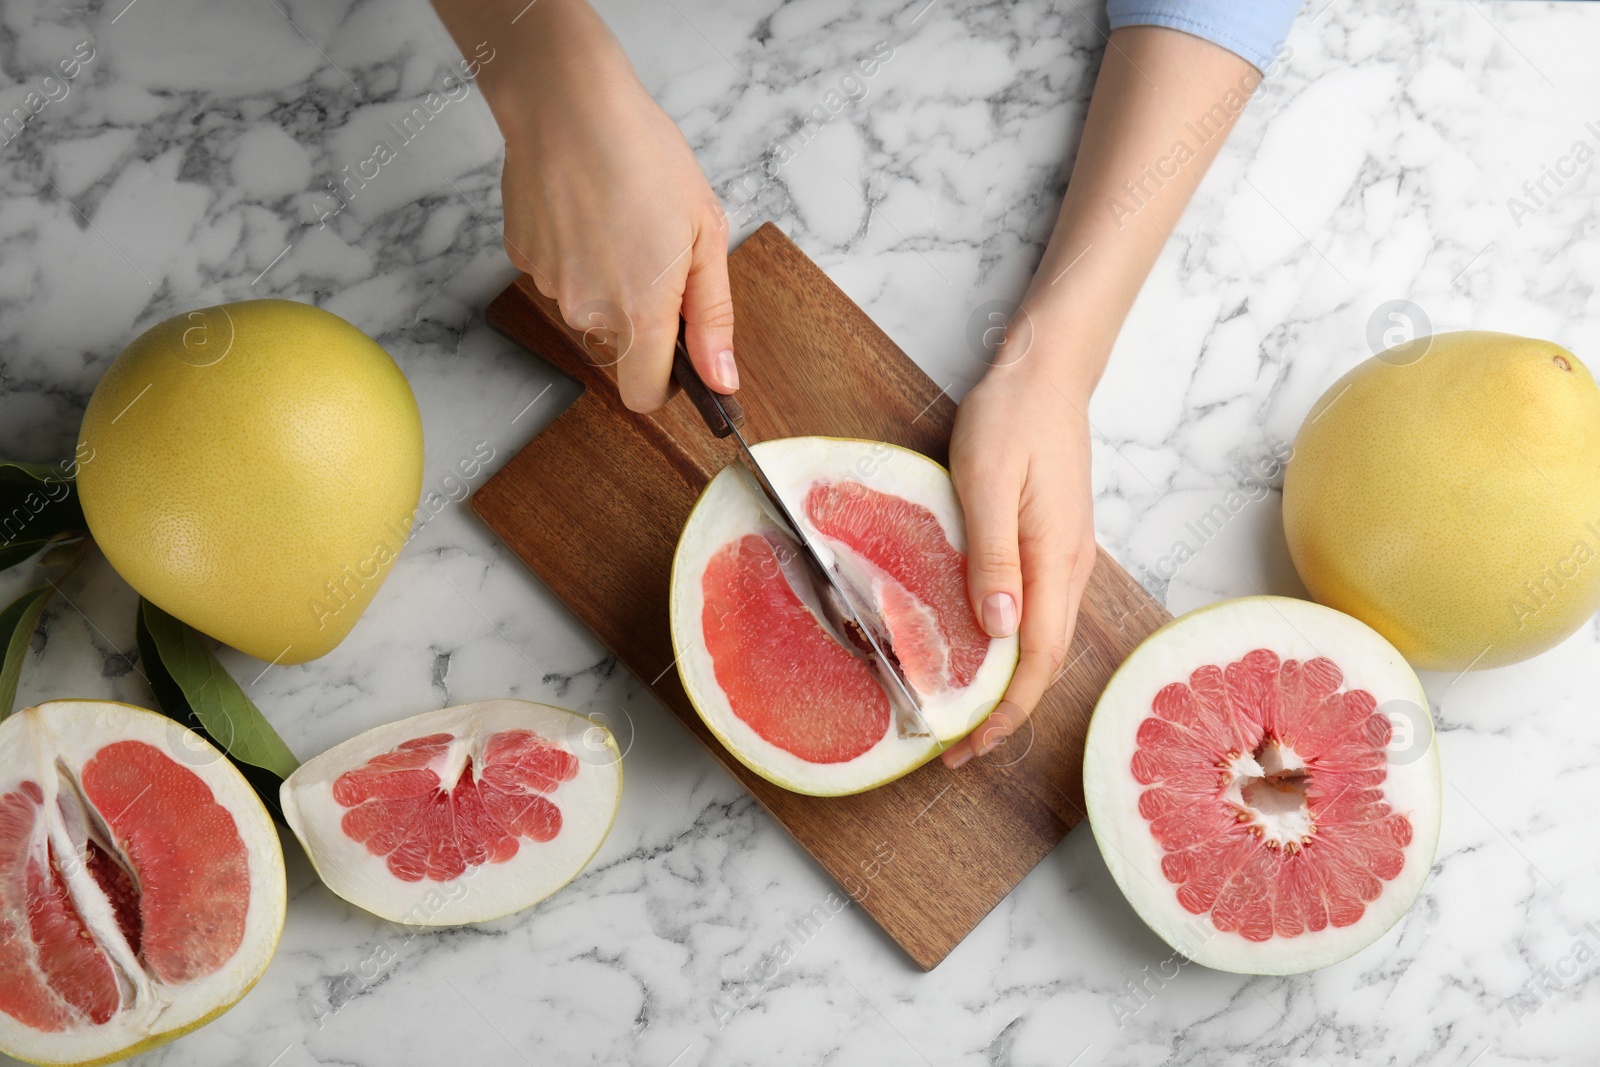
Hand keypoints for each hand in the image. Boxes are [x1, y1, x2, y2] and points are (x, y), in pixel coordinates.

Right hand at [479, 13, 735, 410]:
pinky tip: (588, 209)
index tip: (679, 352)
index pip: (644, 396)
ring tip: (621, 217)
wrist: (570, 102)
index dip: (666, 382)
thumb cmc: (645, 157)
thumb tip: (721, 380)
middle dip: (641, 312)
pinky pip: (560, 273)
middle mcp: (586, 310)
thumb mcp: (706, 236)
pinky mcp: (522, 256)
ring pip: (588, 305)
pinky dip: (577, 252)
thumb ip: (712, 317)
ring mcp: (548, 285)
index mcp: (639, 313)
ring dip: (608, 278)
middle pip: (619, 343)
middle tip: (658, 247)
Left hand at [940, 328, 1096, 768]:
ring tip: (959, 708)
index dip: (1005, 713)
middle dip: (1003, 711)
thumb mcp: (988, 483)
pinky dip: (1006, 645)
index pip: (1036, 660)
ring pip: (1039, 639)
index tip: (966, 747)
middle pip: (1042, 661)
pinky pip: (1034, 611)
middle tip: (952, 745)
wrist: (1046, 374)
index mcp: (1056, 561)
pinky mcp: (1051, 545)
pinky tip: (975, 648)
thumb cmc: (1012, 419)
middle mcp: (1069, 569)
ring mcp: (1064, 558)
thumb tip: (999, 630)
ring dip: (1004, 682)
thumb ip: (993, 558)